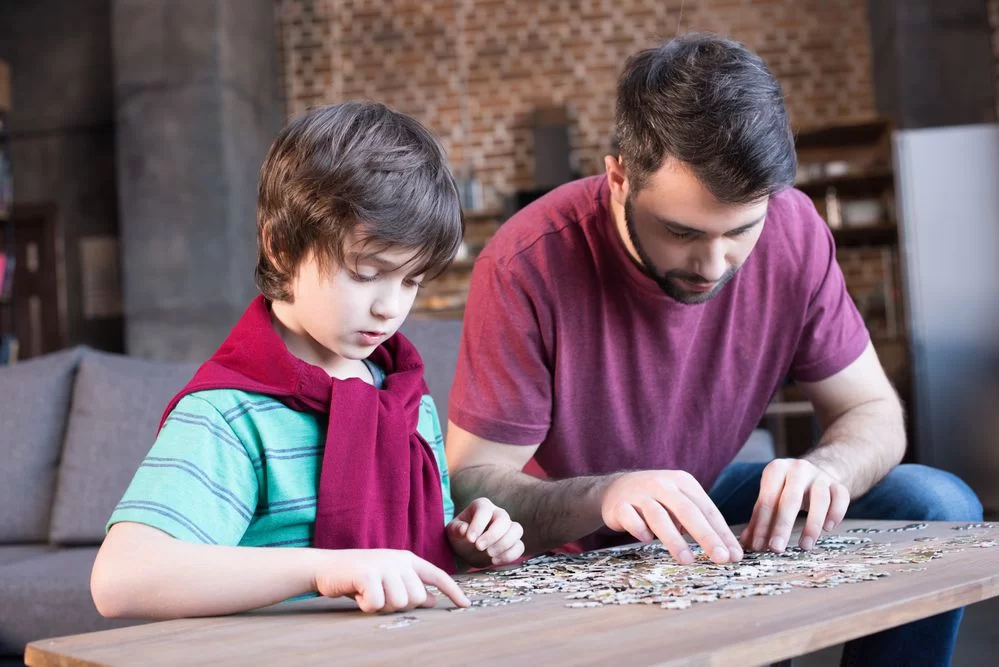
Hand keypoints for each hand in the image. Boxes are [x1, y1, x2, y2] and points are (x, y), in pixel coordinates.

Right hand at [315, 549, 469, 612]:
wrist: (327, 567)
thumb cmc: (360, 576)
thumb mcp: (389, 579)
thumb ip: (410, 586)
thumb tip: (432, 600)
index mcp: (407, 559)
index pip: (437, 575)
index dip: (452, 591)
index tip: (466, 605)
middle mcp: (399, 560)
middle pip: (416, 597)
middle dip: (399, 604)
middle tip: (380, 595)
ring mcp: (384, 565)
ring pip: (398, 603)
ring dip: (381, 606)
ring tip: (369, 592)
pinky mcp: (368, 574)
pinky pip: (377, 605)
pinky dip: (366, 606)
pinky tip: (359, 594)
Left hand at [447, 498, 524, 566]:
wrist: (467, 550)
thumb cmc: (460, 536)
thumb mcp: (452, 531)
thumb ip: (456, 529)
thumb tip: (463, 529)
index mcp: (482, 506)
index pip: (485, 510)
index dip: (478, 524)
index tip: (470, 539)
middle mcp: (498, 514)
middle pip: (504, 519)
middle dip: (492, 535)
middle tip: (479, 547)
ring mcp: (508, 528)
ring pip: (517, 530)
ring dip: (504, 544)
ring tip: (489, 555)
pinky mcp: (514, 543)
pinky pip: (520, 546)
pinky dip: (509, 555)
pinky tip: (494, 561)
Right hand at [601, 470, 741, 564]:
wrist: (614, 488)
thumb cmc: (656, 500)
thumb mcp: (679, 501)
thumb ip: (699, 520)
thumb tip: (727, 551)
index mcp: (682, 482)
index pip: (707, 509)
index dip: (722, 533)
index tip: (734, 555)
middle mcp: (662, 484)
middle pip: (687, 511)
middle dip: (706, 536)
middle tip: (721, 558)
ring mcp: (639, 493)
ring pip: (659, 516)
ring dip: (674, 539)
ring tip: (688, 561)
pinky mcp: (619, 504)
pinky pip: (630, 518)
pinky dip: (639, 529)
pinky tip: (646, 539)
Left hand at [741, 458, 849, 552]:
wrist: (817, 470)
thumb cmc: (787, 488)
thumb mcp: (771, 496)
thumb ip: (759, 518)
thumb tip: (746, 543)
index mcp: (776, 469)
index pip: (767, 500)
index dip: (761, 524)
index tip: (758, 546)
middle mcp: (798, 469)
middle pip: (790, 500)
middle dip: (782, 526)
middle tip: (776, 549)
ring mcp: (820, 476)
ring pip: (819, 500)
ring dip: (812, 525)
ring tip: (804, 546)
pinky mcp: (839, 484)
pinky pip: (840, 498)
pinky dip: (836, 513)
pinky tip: (829, 529)